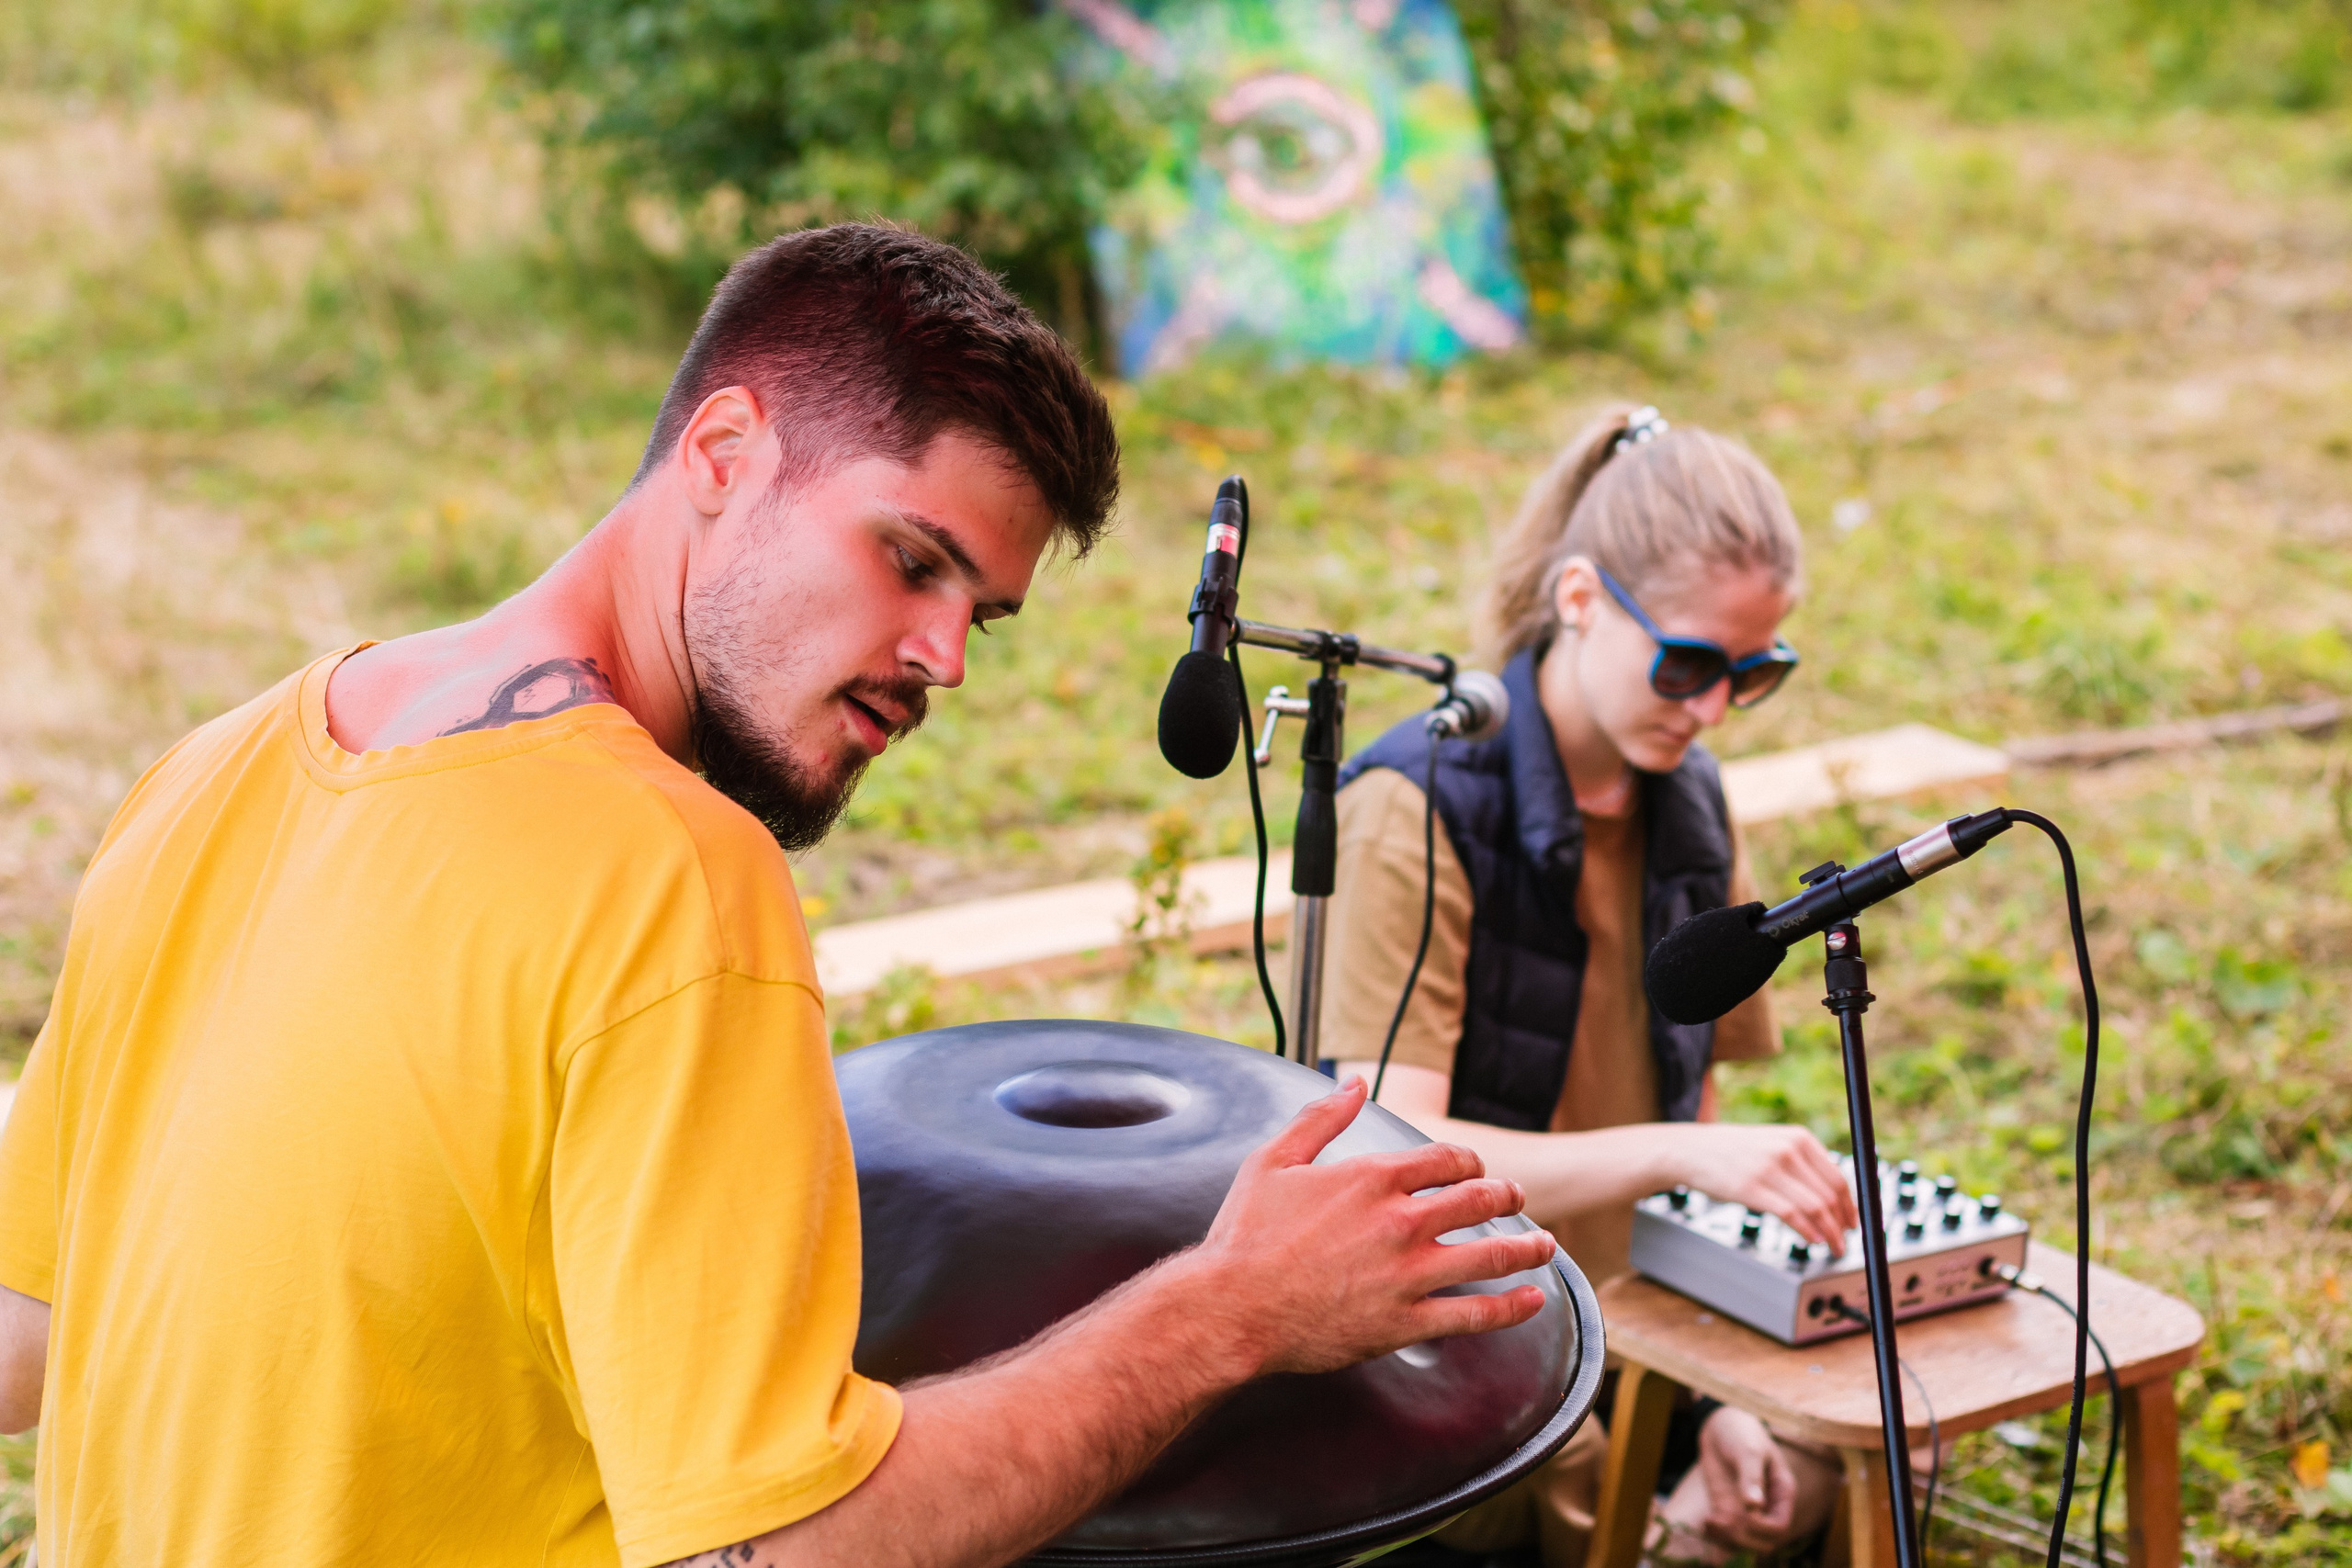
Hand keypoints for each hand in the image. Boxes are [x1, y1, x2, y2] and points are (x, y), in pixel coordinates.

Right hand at [1185, 1078, 1555, 1376]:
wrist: (1233, 1307)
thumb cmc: (1245, 1235)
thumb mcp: (1274, 1160)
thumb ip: (1319, 1119)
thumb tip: (1352, 1084)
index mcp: (1372, 1178)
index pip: (1444, 1160)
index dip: (1468, 1162)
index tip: (1475, 1168)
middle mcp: (1400, 1222)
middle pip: (1477, 1201)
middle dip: (1506, 1195)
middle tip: (1519, 1198)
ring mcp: (1408, 1274)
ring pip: (1489, 1255)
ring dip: (1527, 1248)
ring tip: (1545, 1245)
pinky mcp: (1405, 1322)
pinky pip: (1473, 1315)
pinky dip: (1510, 1308)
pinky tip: (1533, 1301)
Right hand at [1663, 1123, 1856, 1250]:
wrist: (1690, 1150)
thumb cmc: (1732, 1152)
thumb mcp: (1773, 1144)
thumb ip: (1802, 1163)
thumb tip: (1834, 1196)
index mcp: (1799, 1138)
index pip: (1838, 1176)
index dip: (1851, 1205)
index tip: (1854, 1223)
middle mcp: (1788, 1150)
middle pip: (1830, 1194)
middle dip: (1843, 1223)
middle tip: (1845, 1240)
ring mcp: (1770, 1168)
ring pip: (1815, 1207)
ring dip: (1830, 1232)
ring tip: (1833, 1246)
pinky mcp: (1752, 1188)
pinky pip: (1791, 1215)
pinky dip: (1807, 1231)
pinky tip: (1812, 1240)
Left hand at [1695, 1407, 1797, 1550]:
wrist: (1720, 1426)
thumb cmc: (1741, 1433)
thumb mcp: (1748, 1451)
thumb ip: (1751, 1477)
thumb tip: (1754, 1506)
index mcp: (1782, 1493)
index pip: (1780, 1527)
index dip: (1762, 1529)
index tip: (1743, 1517)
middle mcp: (1768, 1507)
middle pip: (1764, 1542)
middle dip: (1743, 1538)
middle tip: (1720, 1521)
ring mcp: (1747, 1511)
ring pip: (1744, 1543)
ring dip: (1727, 1540)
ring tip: (1709, 1521)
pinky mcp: (1728, 1510)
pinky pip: (1726, 1534)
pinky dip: (1716, 1536)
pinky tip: (1705, 1522)